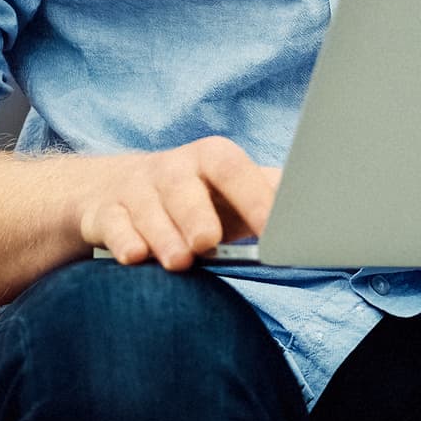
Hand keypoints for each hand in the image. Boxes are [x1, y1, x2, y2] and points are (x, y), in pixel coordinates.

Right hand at [76, 136, 275, 270]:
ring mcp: (135, 190)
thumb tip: (316, 206)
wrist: (117, 190)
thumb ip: (269, 194)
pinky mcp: (104, 213)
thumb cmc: (193, 197)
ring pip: (146, 209)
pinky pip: (112, 225)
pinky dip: (123, 241)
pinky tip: (134, 257)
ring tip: (178, 262)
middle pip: (182, 186)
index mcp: (209, 159)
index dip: (251, 195)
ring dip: (162, 236)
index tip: (271, 228)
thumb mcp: (231, 191)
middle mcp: (170, 170)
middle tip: (207, 242)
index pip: (231, 168)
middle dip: (195, 214)